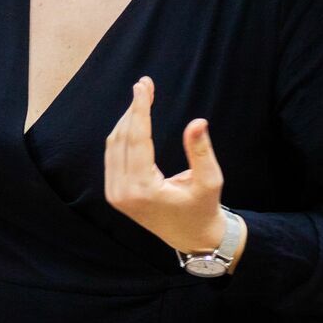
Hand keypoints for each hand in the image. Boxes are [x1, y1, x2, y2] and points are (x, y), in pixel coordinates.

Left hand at [104, 77, 239, 257]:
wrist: (193, 238)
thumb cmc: (203, 209)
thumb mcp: (209, 181)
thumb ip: (200, 152)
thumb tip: (197, 122)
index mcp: (143, 189)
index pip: (137, 139)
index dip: (140, 109)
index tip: (143, 85)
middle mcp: (123, 192)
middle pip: (122, 138)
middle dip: (133, 108)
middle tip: (146, 84)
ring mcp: (115, 194)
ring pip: (114, 144)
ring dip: (127, 118)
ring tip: (143, 96)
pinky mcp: (114, 193)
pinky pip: (113, 155)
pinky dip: (123, 133)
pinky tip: (134, 119)